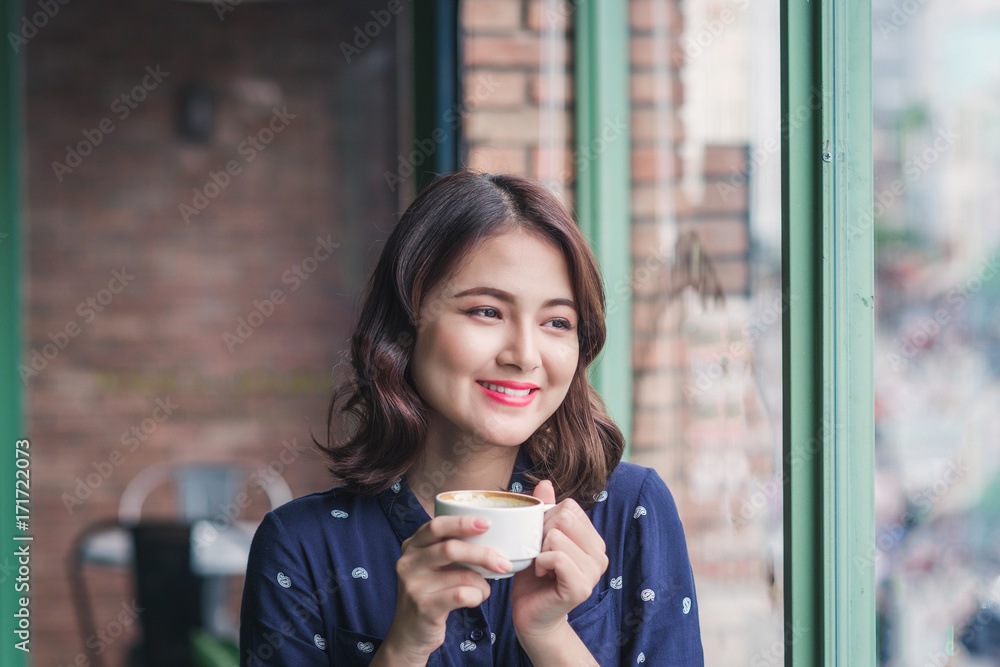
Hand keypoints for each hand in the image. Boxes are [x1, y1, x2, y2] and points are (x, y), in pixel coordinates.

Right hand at [375, 515, 512, 664]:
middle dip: (482, 554)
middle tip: (503, 561)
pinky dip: (477, 596)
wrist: (409, 634)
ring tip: (484, 588)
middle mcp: (409, 562)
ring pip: (462, 574)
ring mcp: (414, 585)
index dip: (462, 522)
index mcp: (413, 545)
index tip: (487, 523)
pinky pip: (462, 595)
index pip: (437, 525)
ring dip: (482, 582)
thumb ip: (450, 548)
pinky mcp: (424, 607)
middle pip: (450, 548)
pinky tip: (476, 598)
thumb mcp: (432, 565)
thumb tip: (490, 535)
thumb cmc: (430, 593)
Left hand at [510, 481, 608, 645]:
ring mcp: (594, 572)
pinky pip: (556, 557)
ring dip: (539, 550)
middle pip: (564, 517)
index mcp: (593, 539)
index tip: (542, 541)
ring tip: (542, 566)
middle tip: (540, 553)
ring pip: (557, 536)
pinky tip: (541, 574)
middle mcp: (600, 554)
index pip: (569, 506)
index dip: (547, 519)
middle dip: (542, 532)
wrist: (532, 614)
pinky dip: (540, 563)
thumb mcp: (537, 537)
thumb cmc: (534, 576)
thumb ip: (545, 510)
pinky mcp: (582, 587)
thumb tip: (545, 482)